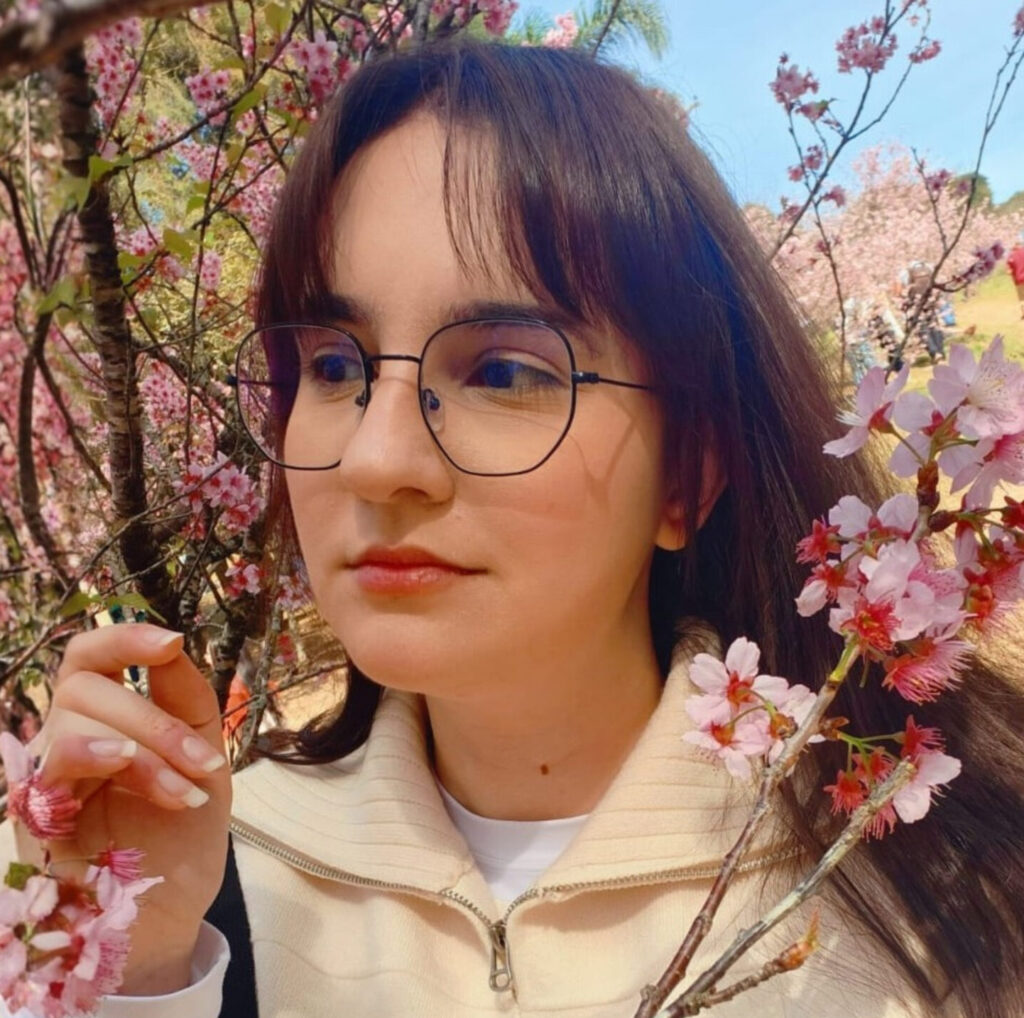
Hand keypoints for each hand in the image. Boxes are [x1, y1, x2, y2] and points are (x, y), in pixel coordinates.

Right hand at [16, 624, 231, 993]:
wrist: (169, 910)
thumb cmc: (181, 832)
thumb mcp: (202, 755)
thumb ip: (187, 700)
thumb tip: (172, 647)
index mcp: (105, 718)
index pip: (90, 656)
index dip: (123, 636)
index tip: (172, 640)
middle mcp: (67, 736)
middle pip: (87, 682)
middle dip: (158, 719)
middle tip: (206, 765)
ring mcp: (47, 771)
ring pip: (77, 713)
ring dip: (145, 746)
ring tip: (185, 793)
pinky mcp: (35, 810)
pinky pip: (55, 755)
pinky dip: (99, 750)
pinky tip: (131, 768)